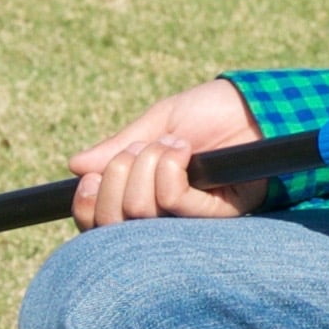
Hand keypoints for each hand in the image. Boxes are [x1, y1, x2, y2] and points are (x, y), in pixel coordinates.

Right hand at [67, 77, 268, 228]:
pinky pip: (172, 201)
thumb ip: (117, 148)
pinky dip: (170, 169)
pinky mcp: (215, 215)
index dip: (86, 206)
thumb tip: (74, 166)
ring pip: (139, 211)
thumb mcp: (156, 123)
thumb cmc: (209, 112)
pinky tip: (185, 150)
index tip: (89, 178)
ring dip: (146, 165)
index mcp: (141, 196)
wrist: (254, 104)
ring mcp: (187, 218)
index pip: (99, 223)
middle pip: (112, 221)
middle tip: (138, 149)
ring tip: (173, 143)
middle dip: (114, 177)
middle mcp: (162, 215)